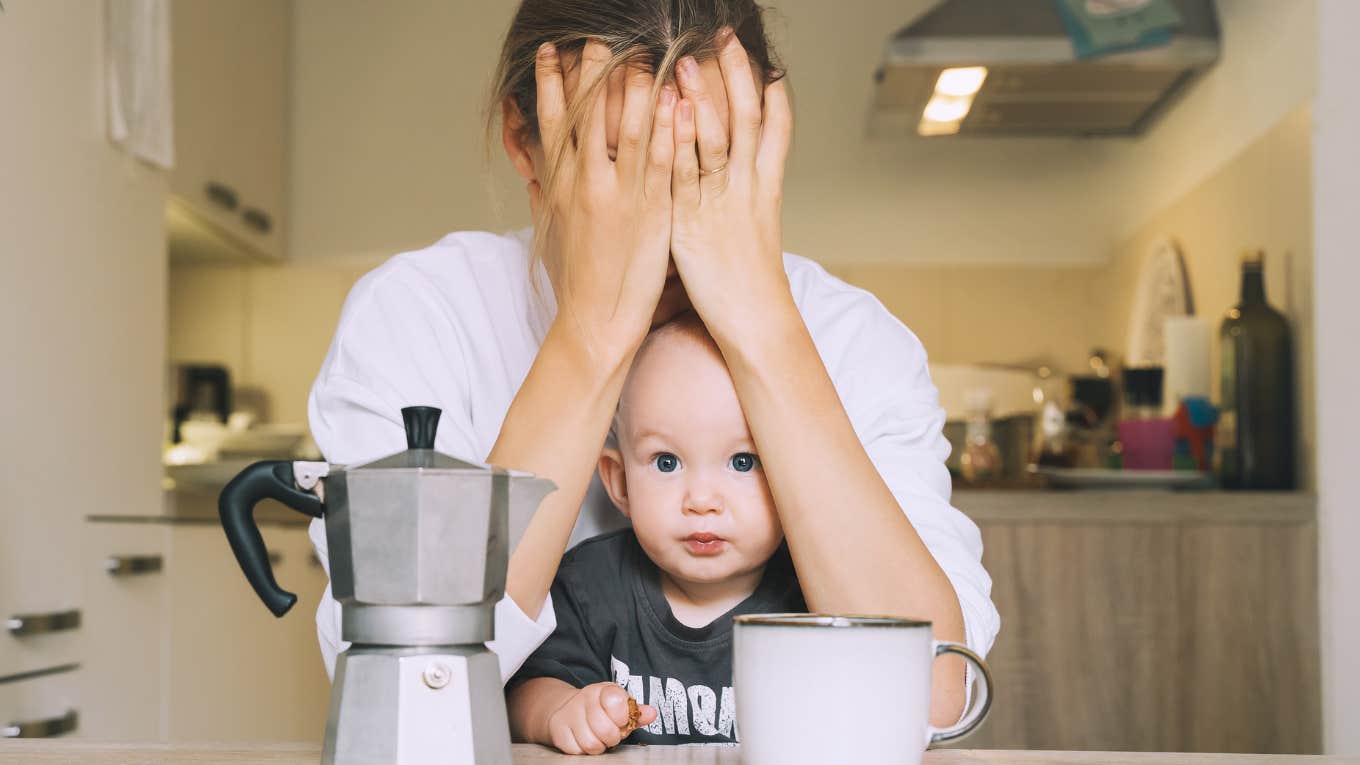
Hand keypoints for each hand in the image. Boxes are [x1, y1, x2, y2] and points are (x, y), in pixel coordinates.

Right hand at [530, 40, 680, 352]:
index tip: (551, 51)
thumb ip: (546, 194)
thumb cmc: (578, 280)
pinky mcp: (650, 211)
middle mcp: (585, 183)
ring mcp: (618, 194)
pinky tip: (676, 100)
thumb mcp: (554, 230)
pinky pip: (660, 160)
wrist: (596, 321)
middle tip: (601, 36)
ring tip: (643, 51)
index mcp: (560, 185)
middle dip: (594, 70)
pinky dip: (667, 128)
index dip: (549, 83)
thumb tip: (533, 171)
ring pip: (625, 127)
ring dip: (635, 86)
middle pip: (587, 112)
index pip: (551, 121)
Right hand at [546, 682, 657, 754]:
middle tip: (610, 734)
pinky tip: (583, 739)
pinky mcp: (558, 730)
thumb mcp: (618, 704)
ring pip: (591, 744)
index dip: (622, 718)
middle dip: (612, 737)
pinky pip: (576, 750)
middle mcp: (584, 699)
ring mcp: (569, 714)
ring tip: (597, 738)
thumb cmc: (598, 708)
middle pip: (605, 730)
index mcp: (602, 690)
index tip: (620, 720)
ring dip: (598, 746)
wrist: (566, 708)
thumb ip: (635, 711)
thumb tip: (651, 713)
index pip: (617, 703)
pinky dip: (583, 750)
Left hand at [669, 30, 793, 345]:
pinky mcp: (693, 221)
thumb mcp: (752, 227)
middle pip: (747, 116)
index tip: (759, 56)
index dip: (769, 88)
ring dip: (703, 96)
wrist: (755, 318)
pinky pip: (686, 173)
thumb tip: (732, 172)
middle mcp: (748, 185)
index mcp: (766, 185)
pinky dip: (681, 140)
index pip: (776, 124)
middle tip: (724, 36)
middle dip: (736, 73)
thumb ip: (742, 195)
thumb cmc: (749, 279)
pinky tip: (673, 112)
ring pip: (718, 137)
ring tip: (686, 61)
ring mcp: (722, 201)